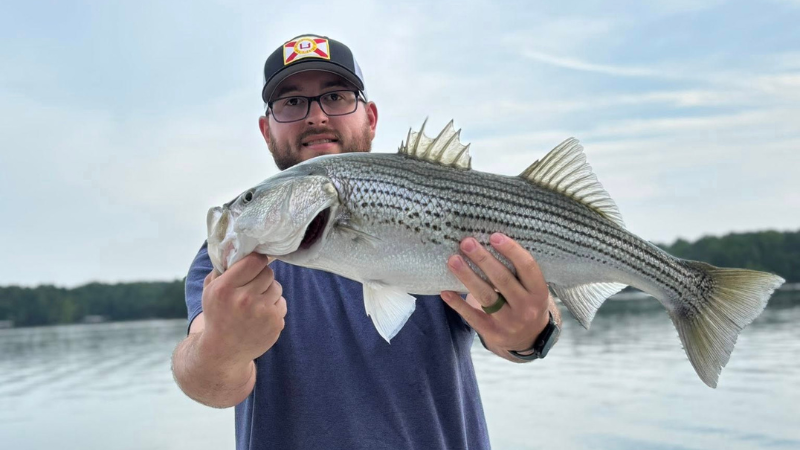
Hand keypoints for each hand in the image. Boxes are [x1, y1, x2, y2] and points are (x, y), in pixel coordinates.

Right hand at [200, 253, 286, 364]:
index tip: (254, 265)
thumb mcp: (210, 290)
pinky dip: (273, 307)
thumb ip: (222, 268)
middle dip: (261, 277)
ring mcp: (262, 313)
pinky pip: (281, 303)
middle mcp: (244, 300)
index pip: (254, 261)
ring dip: (268, 292)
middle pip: (268, 272)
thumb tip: (238, 245)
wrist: (223, 352)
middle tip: (252, 286)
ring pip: (277, 287)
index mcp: (225, 289)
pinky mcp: (275, 324)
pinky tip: (260, 316)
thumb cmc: (217, 315)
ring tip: (254, 303)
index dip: (256, 261)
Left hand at [440, 233, 549, 352]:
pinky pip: (472, 316)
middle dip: (483, 259)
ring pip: (486, 296)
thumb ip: (516, 271)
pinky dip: (457, 303)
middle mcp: (526, 308)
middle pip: (502, 279)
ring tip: (453, 260)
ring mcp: (509, 322)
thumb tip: (487, 242)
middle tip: (466, 243)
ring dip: (467, 276)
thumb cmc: (525, 302)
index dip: (512, 250)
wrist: (528, 339)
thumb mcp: (531, 288)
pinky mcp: (492, 333)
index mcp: (539, 292)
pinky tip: (445, 291)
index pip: (527, 267)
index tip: (494, 236)